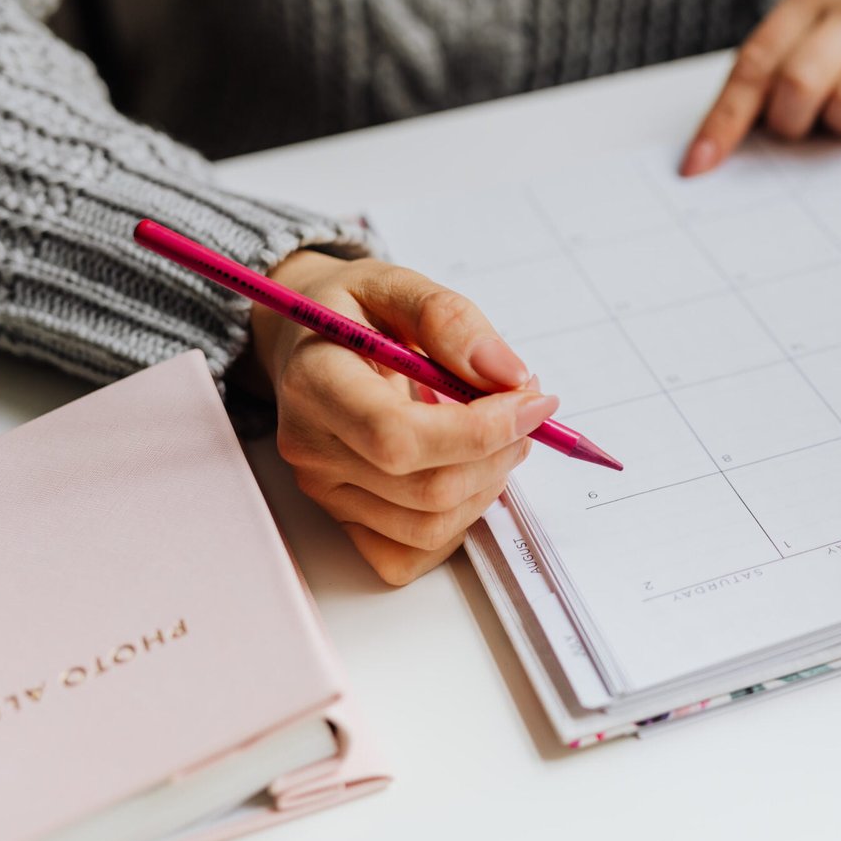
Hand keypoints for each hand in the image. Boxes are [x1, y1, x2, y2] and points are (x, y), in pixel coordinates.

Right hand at [247, 251, 557, 585]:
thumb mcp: (395, 285)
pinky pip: (410, 554)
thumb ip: (450, 320)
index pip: (400, 437)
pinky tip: (468, 472)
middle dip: (500, 452)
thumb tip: (509, 375)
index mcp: (316, 383)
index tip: (533, 400)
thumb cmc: (353, 312)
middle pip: (427, 488)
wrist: (307, 342)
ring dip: (488, 485)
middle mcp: (313, 448)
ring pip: (430, 526)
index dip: (481, 429)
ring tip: (500, 434)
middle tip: (527, 409)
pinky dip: (457, 521)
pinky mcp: (342, 519)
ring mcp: (326, 491)